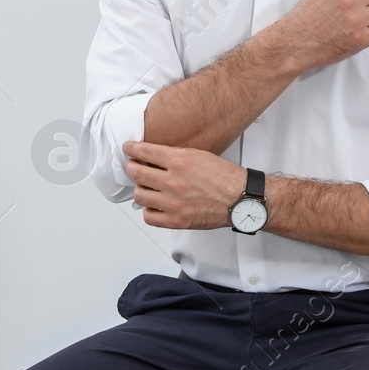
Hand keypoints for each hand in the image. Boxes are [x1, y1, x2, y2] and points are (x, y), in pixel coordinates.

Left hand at [123, 140, 245, 229]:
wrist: (240, 198)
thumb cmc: (225, 177)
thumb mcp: (200, 155)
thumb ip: (175, 156)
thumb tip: (154, 157)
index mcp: (180, 161)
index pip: (144, 152)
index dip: (131, 149)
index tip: (128, 149)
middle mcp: (174, 181)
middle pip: (136, 173)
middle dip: (131, 167)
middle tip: (132, 166)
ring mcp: (173, 203)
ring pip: (139, 195)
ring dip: (140, 189)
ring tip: (146, 187)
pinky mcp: (177, 220)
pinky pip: (149, 217)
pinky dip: (149, 210)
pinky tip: (154, 205)